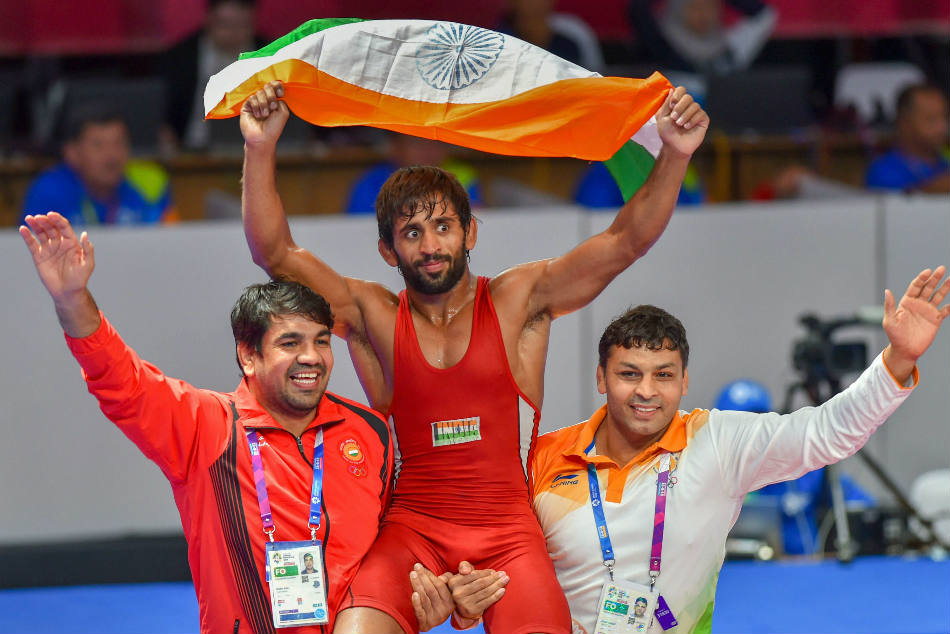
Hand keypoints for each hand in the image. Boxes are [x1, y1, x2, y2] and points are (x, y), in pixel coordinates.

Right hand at [20, 212, 94, 301]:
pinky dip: (27, 236)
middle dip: (45, 221)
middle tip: (38, 217)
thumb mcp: (87, 264)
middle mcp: (60, 243)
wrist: (68, 292)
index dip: (58, 220)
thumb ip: (87, 249)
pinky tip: (23, 229)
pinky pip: (32, 244)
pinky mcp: (39, 256)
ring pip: (41, 233)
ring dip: (36, 225)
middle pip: (51, 228)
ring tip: (29, 219)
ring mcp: (49, 249)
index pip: (64, 227)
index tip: (51, 215)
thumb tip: (85, 234)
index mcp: (72, 243)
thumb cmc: (80, 279)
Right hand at [239, 80, 289, 147]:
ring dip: (264, 104)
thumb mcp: (284, 113)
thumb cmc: (273, 128)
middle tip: (273, 107)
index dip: (277, 86)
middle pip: (267, 87)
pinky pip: (252, 98)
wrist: (262, 138)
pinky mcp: (247, 106)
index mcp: (275, 101)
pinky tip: (257, 115)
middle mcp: (265, 101)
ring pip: (259, 93)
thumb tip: (275, 92)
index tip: (280, 94)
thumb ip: (282, 100)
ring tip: (264, 115)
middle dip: (271, 96)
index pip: (275, 86)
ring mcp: (256, 103)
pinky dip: (256, 106)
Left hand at [409, 563, 453, 631]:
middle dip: (422, 577)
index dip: (429, 575)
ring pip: (425, 599)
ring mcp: (435, 618)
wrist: (430, 622)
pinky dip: (417, 603)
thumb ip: (446, 581)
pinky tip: (413, 594)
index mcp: (450, 601)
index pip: (439, 585)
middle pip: (431, 590)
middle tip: (415, 568)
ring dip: (418, 585)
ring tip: (412, 575)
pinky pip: (420, 612)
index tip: (420, 567)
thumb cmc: (437, 601)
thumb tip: (441, 578)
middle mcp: (444, 610)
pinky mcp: (426, 624)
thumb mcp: (446, 591)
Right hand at [447, 560, 508, 623]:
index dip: (485, 573)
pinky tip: (503, 590)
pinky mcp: (473, 611)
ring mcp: (465, 603)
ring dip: (498, 585)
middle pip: (481, 583)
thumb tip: (467, 570)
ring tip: (506, 580)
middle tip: (504, 574)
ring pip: (485, 592)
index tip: (494, 571)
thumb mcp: (462, 574)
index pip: (473, 575)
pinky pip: (487, 601)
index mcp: (453, 582)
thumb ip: (464, 566)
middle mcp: (457, 593)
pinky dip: (496, 595)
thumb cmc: (465, 586)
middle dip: (494, 578)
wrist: (462, 607)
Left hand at [656, 86, 708, 157]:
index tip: (671, 105)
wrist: (674, 146)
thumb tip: (672, 89)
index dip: (677, 95)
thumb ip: (666, 103)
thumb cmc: (667, 132)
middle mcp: (688, 105)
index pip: (681, 90)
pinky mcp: (703, 119)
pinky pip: (700, 114)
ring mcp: (696, 112)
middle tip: (673, 117)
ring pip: (694, 105)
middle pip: (688, 97)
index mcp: (678, 103)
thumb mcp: (662, 117)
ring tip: (679, 124)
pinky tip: (687, 127)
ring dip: (685, 115)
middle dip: (680, 107)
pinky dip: (692, 120)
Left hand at [882, 266, 949, 382]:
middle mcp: (918, 304)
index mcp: (907, 302)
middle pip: (928, 288)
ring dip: (945, 287)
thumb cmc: (894, 335)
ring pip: (938, 296)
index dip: (922, 278)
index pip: (916, 286)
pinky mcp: (936, 320)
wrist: (905, 350)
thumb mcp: (889, 320)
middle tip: (942, 268)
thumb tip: (887, 291)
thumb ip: (890, 306)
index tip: (928, 271)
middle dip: (935, 278)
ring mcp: (928, 311)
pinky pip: (945, 310)